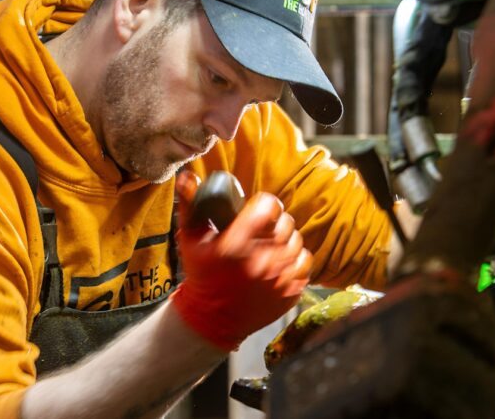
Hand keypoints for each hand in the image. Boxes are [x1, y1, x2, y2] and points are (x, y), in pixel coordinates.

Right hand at [171, 171, 312, 350]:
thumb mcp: (189, 239)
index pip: (269, 206)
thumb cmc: (200, 275)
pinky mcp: (290, 292)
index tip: (258, 209)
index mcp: (236, 245)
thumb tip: (189, 175)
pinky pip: (305, 264)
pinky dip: (295, 260)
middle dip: (274, 222)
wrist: (211, 318)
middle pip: (286, 222)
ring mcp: (278, 279)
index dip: (265, 203)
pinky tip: (279, 263)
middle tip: (262, 229)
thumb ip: (190, 204)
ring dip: (286, 240)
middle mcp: (260, 261)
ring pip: (297, 242)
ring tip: (271, 246)